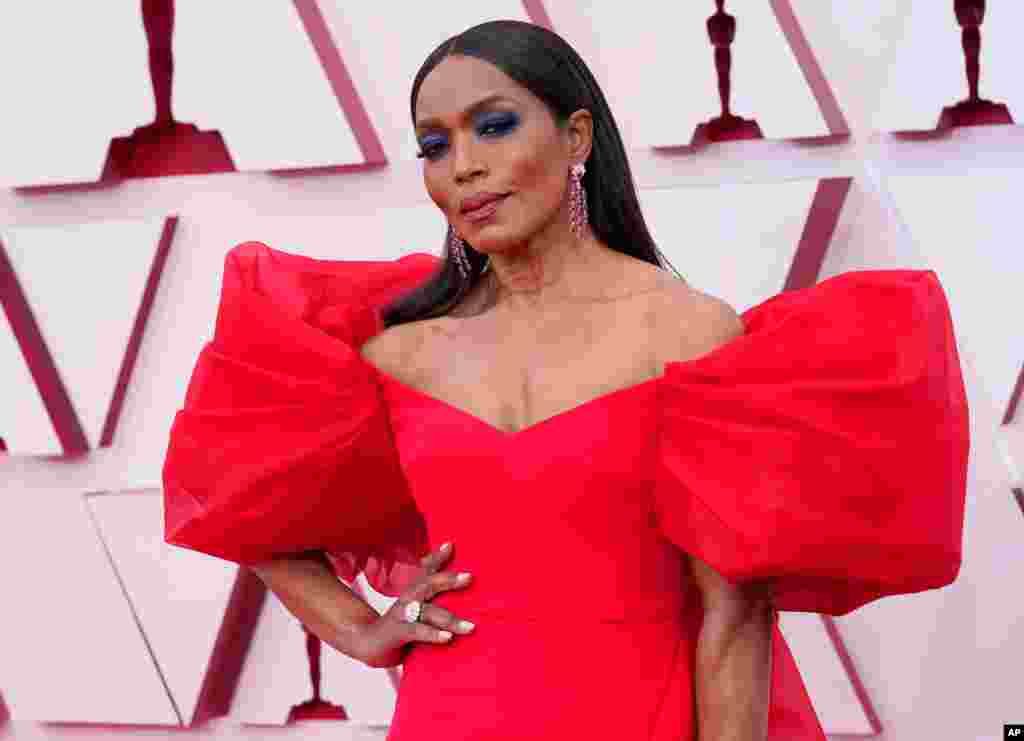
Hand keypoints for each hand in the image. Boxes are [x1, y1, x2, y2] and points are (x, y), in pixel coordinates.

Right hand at [354, 542, 475, 667]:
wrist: (366, 644)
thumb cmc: (400, 626)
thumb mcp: (417, 610)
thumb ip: (436, 603)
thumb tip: (465, 600)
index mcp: (413, 590)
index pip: (425, 570)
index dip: (437, 557)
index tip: (450, 545)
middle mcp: (407, 598)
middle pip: (427, 584)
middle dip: (448, 580)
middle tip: (469, 576)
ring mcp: (401, 614)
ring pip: (427, 612)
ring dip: (450, 619)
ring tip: (471, 626)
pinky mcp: (397, 632)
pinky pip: (417, 631)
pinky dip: (433, 634)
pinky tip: (448, 637)